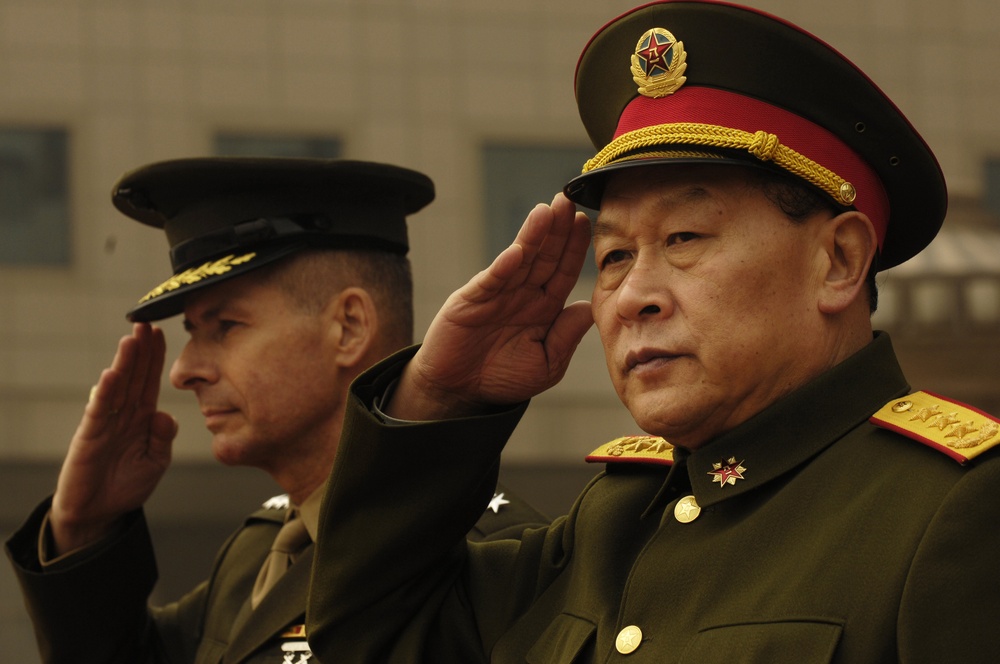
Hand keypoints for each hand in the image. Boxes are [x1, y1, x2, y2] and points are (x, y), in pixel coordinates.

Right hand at [49, 323, 177, 554]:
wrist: (100, 512)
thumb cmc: (128, 484)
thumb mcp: (155, 460)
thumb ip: (162, 437)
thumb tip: (164, 414)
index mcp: (141, 418)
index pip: (150, 381)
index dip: (155, 358)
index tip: (162, 333)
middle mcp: (123, 414)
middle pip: (134, 376)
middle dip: (140, 350)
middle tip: (146, 323)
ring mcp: (106, 423)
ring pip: (117, 387)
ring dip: (124, 363)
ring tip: (131, 340)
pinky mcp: (90, 437)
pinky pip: (99, 411)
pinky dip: (105, 393)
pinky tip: (111, 375)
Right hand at [388, 193, 593, 419]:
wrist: (459, 391)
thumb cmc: (503, 378)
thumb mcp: (546, 364)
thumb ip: (565, 337)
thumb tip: (588, 308)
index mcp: (543, 307)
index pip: (563, 271)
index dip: (574, 248)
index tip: (586, 222)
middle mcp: (522, 294)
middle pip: (543, 256)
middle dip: (556, 229)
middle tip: (569, 201)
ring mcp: (496, 294)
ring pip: (519, 260)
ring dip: (532, 236)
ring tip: (546, 211)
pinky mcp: (471, 301)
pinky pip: (491, 281)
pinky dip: (503, 267)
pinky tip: (517, 251)